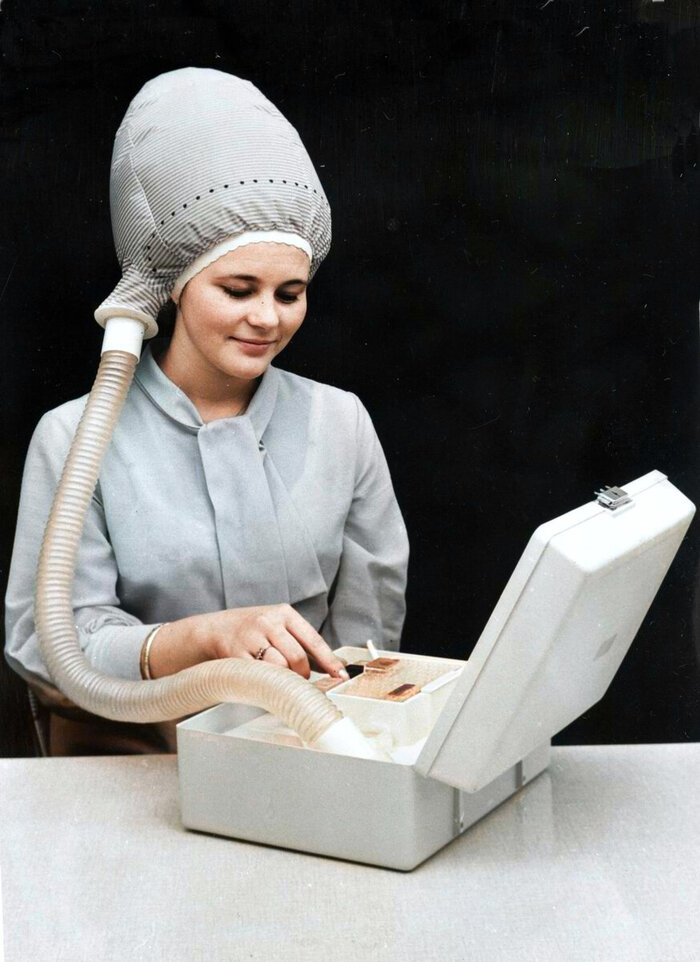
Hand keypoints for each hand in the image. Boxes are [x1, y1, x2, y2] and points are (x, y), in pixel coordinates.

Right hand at [147, 604, 348, 680]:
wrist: (212, 630)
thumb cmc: (251, 631)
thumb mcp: (276, 626)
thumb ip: (299, 642)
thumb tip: (330, 666)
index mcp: (283, 613)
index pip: (313, 639)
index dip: (328, 660)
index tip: (340, 674)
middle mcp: (268, 622)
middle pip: (297, 658)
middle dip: (302, 675)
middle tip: (300, 681)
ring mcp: (251, 637)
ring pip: (279, 668)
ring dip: (283, 679)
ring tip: (279, 679)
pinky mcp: (236, 653)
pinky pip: (259, 675)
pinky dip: (265, 682)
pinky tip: (263, 681)